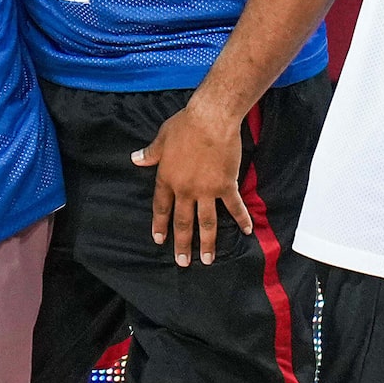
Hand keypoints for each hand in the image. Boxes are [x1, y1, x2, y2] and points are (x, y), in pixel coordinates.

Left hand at [132, 99, 252, 266]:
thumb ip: (150, 153)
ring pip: (206, 222)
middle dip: (183, 244)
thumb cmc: (185, 125)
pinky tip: (247, 231)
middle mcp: (185, 190)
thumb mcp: (162, 138)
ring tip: (209, 259)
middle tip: (183, 262)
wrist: (210, 120)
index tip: (160, 240)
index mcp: (167, 179)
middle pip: (183, 222)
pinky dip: (242, 219)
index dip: (160, 225)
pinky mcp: (226, 185)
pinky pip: (234, 206)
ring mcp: (206, 190)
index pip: (161, 208)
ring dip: (207, 242)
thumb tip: (136, 159)